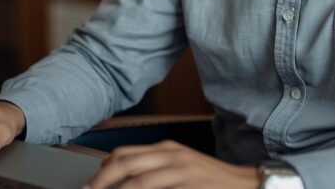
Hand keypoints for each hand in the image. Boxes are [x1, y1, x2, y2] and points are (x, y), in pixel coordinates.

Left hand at [84, 140, 257, 188]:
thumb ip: (155, 169)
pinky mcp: (189, 184)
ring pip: (137, 181)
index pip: (123, 154)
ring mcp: (180, 170)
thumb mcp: (181, 167)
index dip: (101, 171)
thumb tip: (125, 175)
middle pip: (124, 163)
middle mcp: (171, 155)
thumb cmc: (210, 179)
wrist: (245, 184)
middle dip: (100, 181)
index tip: (89, 185)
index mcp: (166, 149)